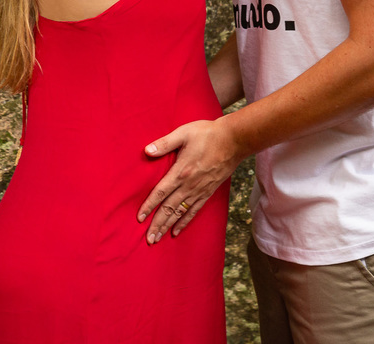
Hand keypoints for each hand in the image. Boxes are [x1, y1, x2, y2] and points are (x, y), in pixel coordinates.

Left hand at [137, 117, 248, 243]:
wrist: (233, 141)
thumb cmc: (207, 134)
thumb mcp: (183, 133)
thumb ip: (164, 143)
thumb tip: (146, 151)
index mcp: (181, 172)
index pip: (161, 192)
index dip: (149, 206)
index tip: (140, 218)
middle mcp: (189, 185)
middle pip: (169, 208)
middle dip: (157, 224)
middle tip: (148, 239)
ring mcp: (199, 190)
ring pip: (180, 213)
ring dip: (168, 226)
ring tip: (158, 239)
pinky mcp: (208, 192)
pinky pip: (194, 211)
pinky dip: (185, 222)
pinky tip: (177, 231)